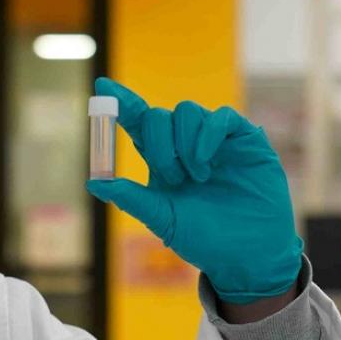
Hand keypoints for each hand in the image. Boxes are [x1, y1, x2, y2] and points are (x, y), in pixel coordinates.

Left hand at [86, 77, 302, 304]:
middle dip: (158, 145)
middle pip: (157, 116)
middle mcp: (185, 144)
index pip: (137, 122)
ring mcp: (214, 140)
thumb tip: (93, 182)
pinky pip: (221, 117)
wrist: (247, 254)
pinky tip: (207, 162)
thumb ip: (131, 198)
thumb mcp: (162, 219)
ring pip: (187, 112)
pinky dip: (208, 134)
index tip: (102, 86)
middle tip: (173, 177)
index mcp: (161, 159)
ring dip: (183, 144)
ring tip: (198, 177)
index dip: (121, 102)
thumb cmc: (204, 239)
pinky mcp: (243, 139)